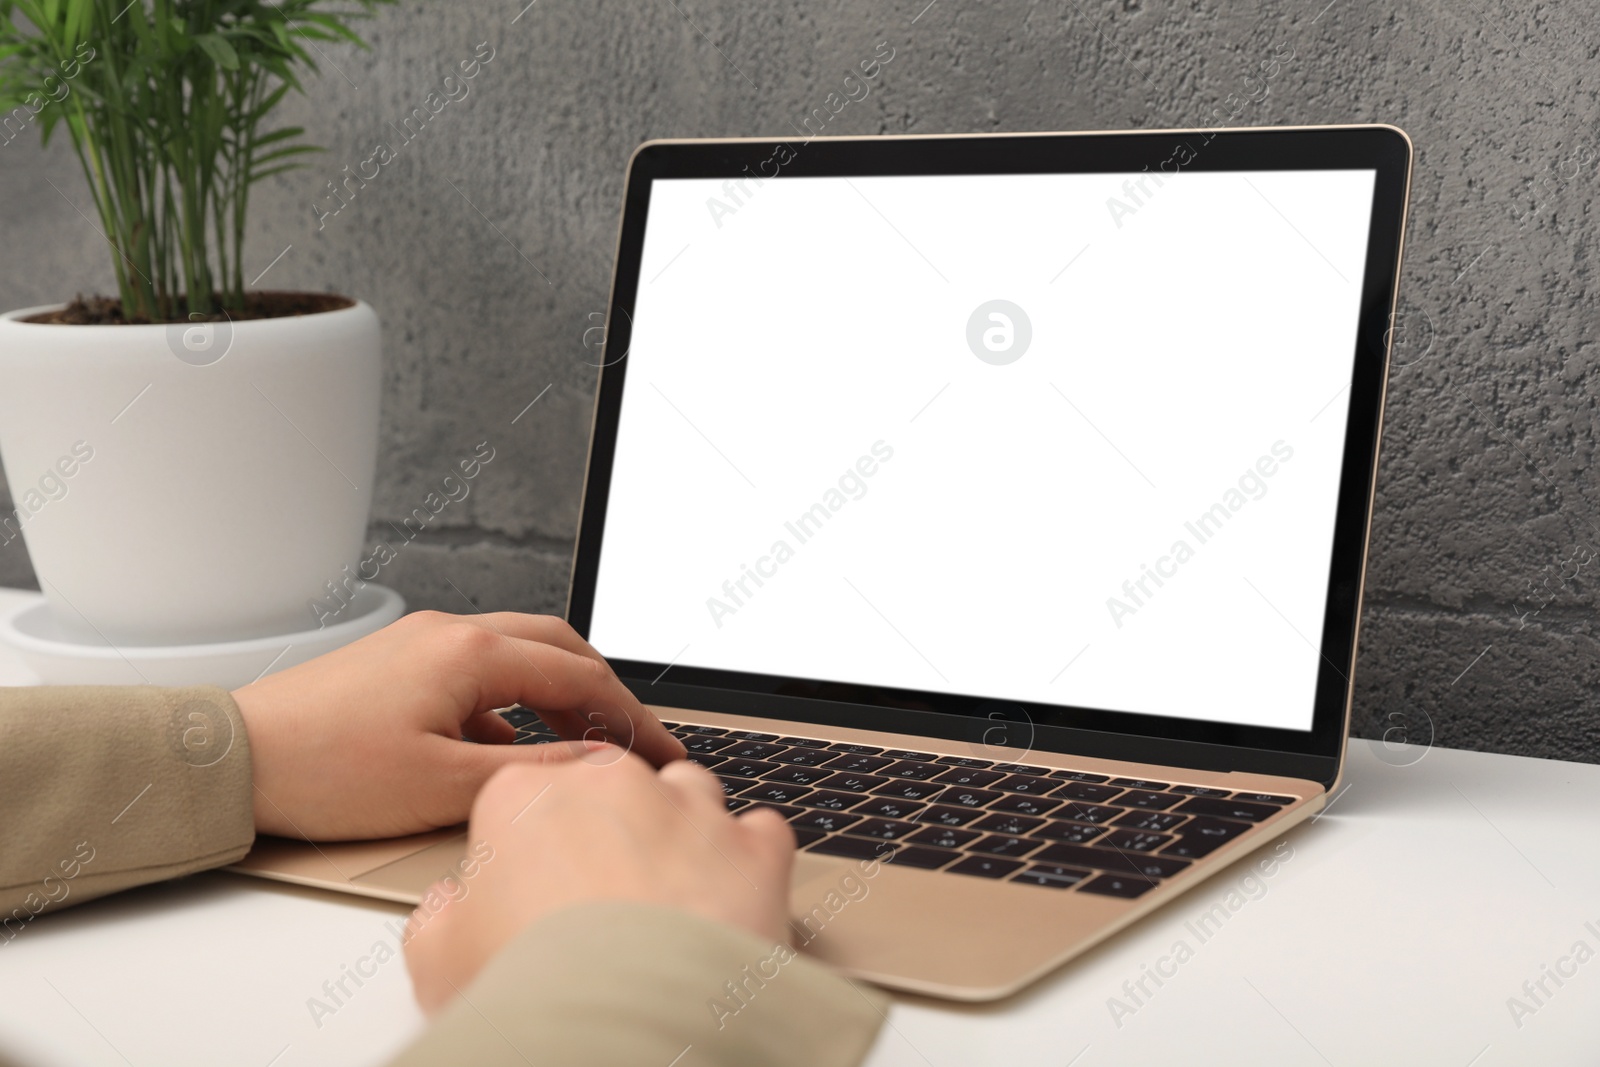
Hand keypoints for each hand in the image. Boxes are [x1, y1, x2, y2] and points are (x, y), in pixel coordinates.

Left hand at [231, 610, 685, 839]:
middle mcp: (450, 632)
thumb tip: (597, 765)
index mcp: (469, 653)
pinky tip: (509, 751)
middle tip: (636, 736)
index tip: (662, 753)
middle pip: (558, 646)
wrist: (231, 760)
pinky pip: (478, 672)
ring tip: (584, 744)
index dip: (632, 719)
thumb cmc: (325, 771)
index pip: (580, 678)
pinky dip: (513, 703)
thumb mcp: (444, 785)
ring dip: (560, 692)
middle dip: (606, 690)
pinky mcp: (399, 663)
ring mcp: (422, 643)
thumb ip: (533, 773)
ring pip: (519, 653)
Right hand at [403, 755, 796, 1013]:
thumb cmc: (530, 993)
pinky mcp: (756, 848)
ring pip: (692, 792)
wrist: (624, 1036)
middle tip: (607, 898)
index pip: (532, 794)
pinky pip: (761, 832)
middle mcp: (614, 784)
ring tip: (673, 897)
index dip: (536, 844)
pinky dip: (750, 861)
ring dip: (685, 830)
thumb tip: (448, 904)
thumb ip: (439, 916)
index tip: (541, 885)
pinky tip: (731, 901)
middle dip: (615, 827)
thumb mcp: (438, 963)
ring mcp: (692, 810)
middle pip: (616, 785)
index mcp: (527, 796)